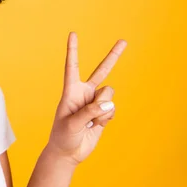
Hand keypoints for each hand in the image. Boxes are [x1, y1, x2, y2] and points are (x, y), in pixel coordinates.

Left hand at [46, 32, 127, 165]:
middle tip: (124, 41)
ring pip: (109, 95)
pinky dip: (107, 118)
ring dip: (103, 109)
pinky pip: (112, 110)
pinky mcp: (103, 113)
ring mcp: (95, 102)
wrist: (68, 153)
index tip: (72, 33)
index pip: (72, 66)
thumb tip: (108, 104)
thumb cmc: (63, 136)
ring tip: (91, 120)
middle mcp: (84, 92)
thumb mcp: (72, 124)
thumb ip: (89, 112)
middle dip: (113, 56)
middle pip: (101, 71)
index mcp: (71, 90)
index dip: (73, 50)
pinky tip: (96, 126)